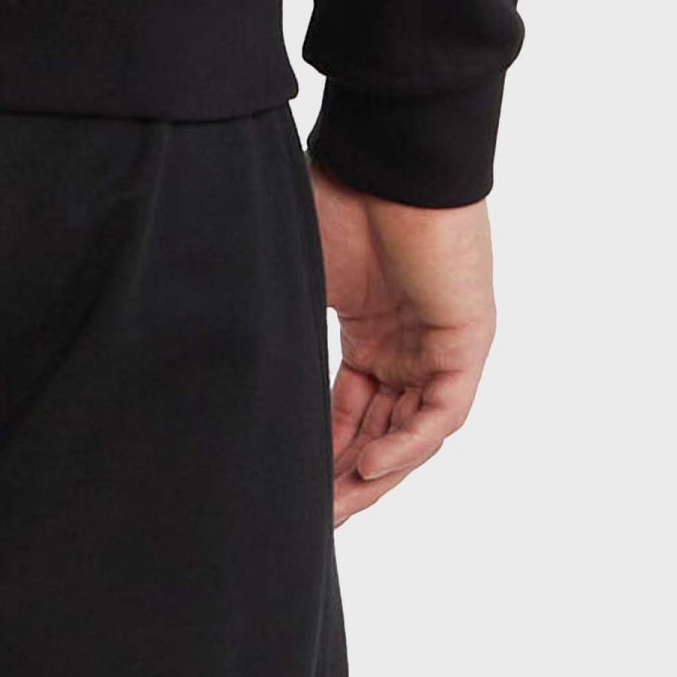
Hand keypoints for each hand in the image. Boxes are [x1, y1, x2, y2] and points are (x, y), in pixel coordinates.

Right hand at [310, 162, 495, 526]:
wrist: (386, 157)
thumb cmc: (338, 196)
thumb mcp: (299, 274)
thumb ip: (280, 321)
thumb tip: (211, 347)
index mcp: (370, 329)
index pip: (349, 408)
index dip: (321, 449)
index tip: (290, 488)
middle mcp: (407, 344)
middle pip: (380, 430)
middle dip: (346, 477)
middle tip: (312, 519)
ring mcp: (438, 344)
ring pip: (412, 432)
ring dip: (375, 473)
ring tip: (335, 508)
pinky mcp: (464, 341)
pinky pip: (440, 410)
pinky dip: (406, 442)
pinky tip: (368, 464)